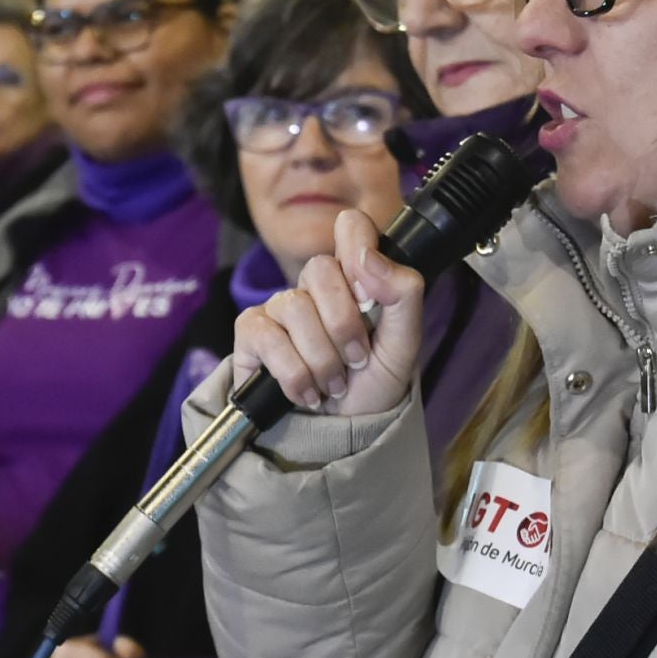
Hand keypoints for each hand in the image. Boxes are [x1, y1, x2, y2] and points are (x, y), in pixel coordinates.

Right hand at [230, 208, 423, 416]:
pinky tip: (306, 392)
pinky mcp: (251, 333)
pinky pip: (265, 336)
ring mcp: (280, 307)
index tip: (368, 296)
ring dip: (321, 359)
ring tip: (333, 384)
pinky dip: (292, 372)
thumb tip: (367, 257)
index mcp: (355, 276)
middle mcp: (314, 286)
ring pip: (294, 309)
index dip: (357, 249)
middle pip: (319, 271)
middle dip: (344, 327)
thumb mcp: (405, 343)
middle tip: (356, 359)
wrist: (344, 432)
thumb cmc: (374, 383)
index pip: (351, 226)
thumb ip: (403, 293)